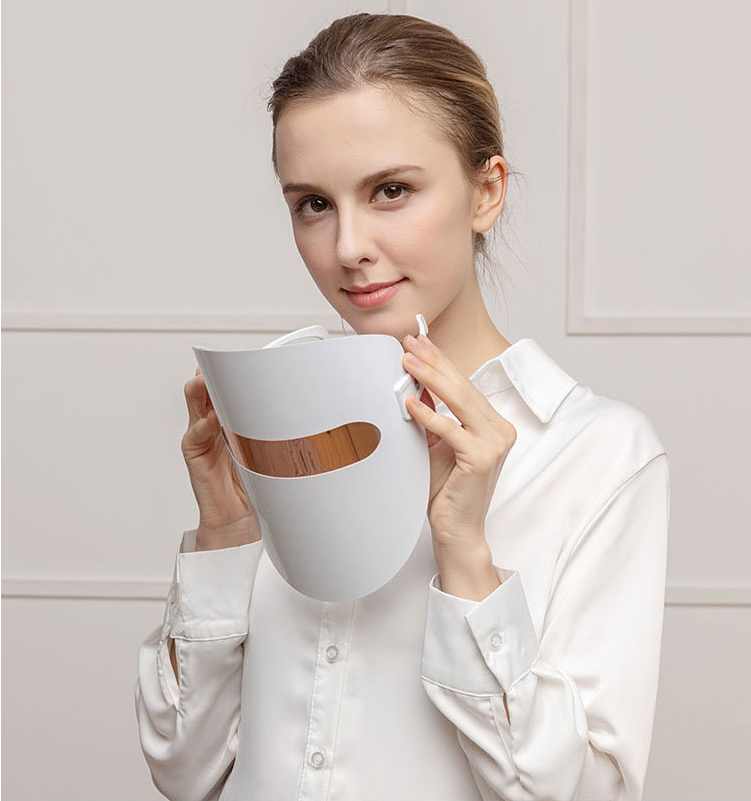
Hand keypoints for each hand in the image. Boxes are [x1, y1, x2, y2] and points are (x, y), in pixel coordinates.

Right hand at [182, 367, 260, 547]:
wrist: (240, 521)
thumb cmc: (256, 485)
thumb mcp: (271, 450)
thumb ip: (276, 431)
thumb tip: (305, 413)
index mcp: (233, 419)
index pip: (228, 387)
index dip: (233, 372)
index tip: (245, 358)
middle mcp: (215, 424)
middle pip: (208, 388)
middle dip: (212, 373)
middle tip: (222, 363)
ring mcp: (202, 437)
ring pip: (195, 403)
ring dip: (200, 390)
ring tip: (206, 381)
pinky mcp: (195, 455)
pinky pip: (194, 435)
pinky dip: (202, 425)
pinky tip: (211, 420)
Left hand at [401, 333, 516, 551]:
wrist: (456, 529)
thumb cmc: (447, 490)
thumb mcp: (435, 443)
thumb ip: (431, 414)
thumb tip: (414, 381)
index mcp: (491, 423)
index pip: (463, 385)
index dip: (440, 361)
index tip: (419, 342)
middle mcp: (499, 429)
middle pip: (462, 387)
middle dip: (433, 361)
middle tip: (409, 342)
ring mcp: (495, 443)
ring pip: (459, 401)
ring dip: (430, 378)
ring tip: (407, 362)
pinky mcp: (483, 458)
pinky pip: (451, 429)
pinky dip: (429, 415)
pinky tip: (410, 402)